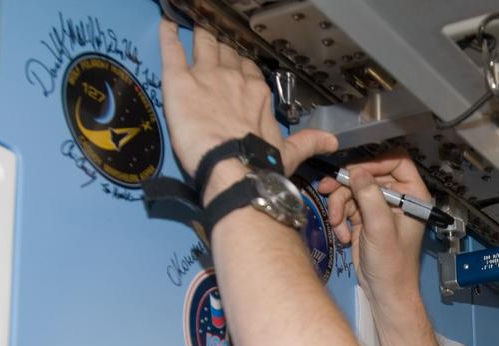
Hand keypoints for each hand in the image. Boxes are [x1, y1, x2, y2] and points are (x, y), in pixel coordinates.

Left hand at [158, 19, 335, 193]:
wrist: (234, 169)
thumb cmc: (261, 164)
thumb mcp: (288, 154)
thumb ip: (307, 142)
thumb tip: (331, 142)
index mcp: (258, 93)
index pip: (248, 70)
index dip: (241, 67)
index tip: (237, 66)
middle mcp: (234, 77)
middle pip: (226, 53)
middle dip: (221, 47)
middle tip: (214, 45)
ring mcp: (206, 75)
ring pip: (203, 44)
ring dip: (200, 35)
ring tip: (195, 27)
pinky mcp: (180, 80)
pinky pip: (172, 49)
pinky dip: (168, 33)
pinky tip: (166, 23)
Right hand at [318, 154, 428, 314]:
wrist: (384, 292)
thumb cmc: (392, 264)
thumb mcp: (380, 228)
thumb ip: (370, 196)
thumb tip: (356, 172)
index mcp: (413, 195)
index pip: (397, 161)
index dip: (375, 162)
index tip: (354, 170)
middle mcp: (397, 198)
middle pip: (368, 174)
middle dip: (346, 185)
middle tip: (327, 190)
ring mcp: (379, 208)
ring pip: (352, 190)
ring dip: (339, 205)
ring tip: (336, 223)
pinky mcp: (364, 219)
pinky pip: (347, 206)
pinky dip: (340, 219)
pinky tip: (342, 235)